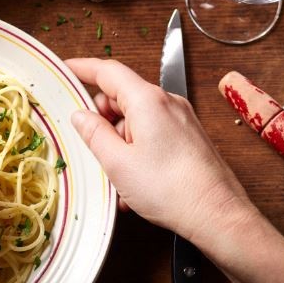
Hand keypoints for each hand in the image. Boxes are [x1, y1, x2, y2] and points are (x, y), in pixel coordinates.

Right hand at [66, 57, 258, 261]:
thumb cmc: (171, 189)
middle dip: (102, 119)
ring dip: (120, 143)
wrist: (217, 214)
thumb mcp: (118, 163)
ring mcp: (180, 119)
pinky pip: (153, 135)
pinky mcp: (188, 137)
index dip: (83, 67)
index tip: (66, 69)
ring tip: (117, 178)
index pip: (108, 71)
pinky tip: (133, 183)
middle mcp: (167, 102)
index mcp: (147, 100)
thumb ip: (94, 134)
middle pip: (122, 97)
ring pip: (136, 120)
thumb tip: (80, 116)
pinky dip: (137, 151)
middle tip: (90, 147)